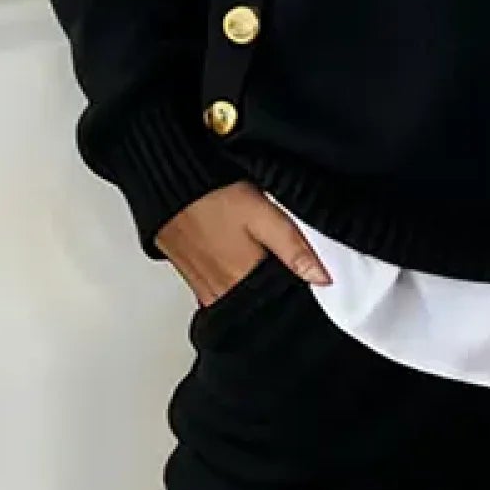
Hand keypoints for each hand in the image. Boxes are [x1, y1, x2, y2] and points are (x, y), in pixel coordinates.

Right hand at [156, 182, 331, 304]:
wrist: (167, 183)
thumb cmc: (212, 194)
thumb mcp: (263, 215)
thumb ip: (294, 249)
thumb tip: (323, 278)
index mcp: (245, 279)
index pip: (282, 303)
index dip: (299, 293)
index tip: (308, 282)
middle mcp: (223, 292)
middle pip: (261, 307)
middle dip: (277, 294)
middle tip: (282, 267)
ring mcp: (206, 290)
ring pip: (241, 303)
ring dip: (254, 292)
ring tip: (260, 264)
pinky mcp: (194, 282)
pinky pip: (220, 297)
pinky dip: (234, 288)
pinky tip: (239, 268)